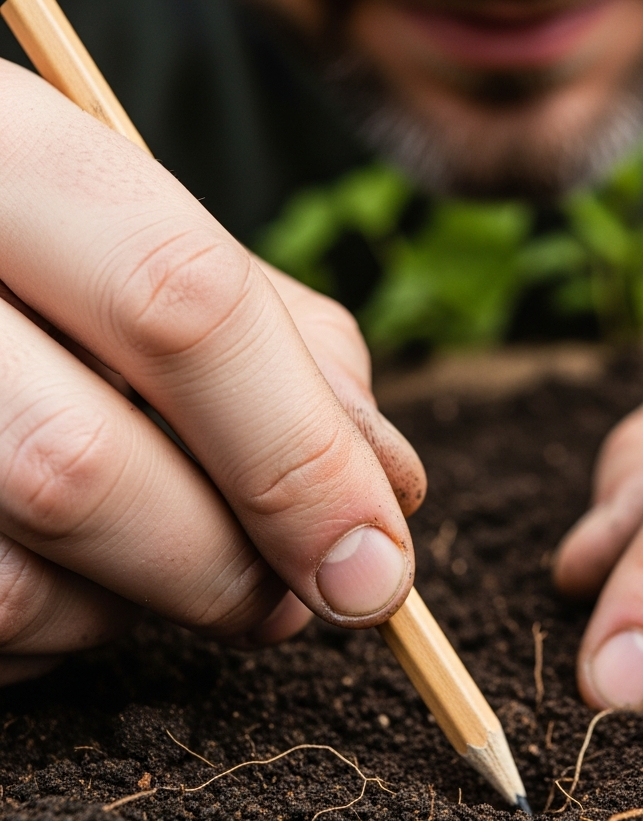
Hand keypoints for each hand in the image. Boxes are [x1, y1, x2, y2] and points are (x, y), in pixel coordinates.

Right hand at [0, 61, 424, 683]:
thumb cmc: (65, 258)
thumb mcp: (179, 251)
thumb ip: (293, 352)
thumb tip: (389, 489)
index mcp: (8, 156)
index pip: (178, 302)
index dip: (301, 456)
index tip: (379, 567)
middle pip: (81, 467)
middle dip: (228, 568)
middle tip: (297, 595)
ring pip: (20, 582)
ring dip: (145, 606)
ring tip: (180, 560)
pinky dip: (69, 628)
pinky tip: (90, 566)